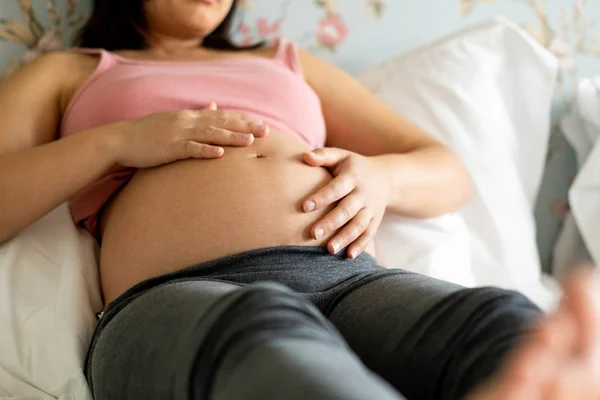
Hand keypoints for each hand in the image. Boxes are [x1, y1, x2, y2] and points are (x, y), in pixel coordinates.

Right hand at [107, 103, 268, 167]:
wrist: (120, 140)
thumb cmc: (147, 133)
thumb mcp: (173, 120)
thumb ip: (196, 115)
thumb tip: (214, 106)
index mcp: (189, 116)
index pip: (222, 116)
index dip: (242, 119)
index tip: (261, 123)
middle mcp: (187, 121)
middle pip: (222, 123)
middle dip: (245, 126)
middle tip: (266, 131)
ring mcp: (178, 134)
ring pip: (210, 134)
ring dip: (232, 137)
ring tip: (251, 141)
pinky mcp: (169, 148)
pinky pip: (191, 149)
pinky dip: (206, 151)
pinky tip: (221, 154)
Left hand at [302, 148, 388, 258]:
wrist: (386, 177)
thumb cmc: (353, 166)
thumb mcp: (341, 155)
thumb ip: (323, 155)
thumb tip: (305, 156)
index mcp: (352, 177)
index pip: (336, 188)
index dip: (321, 197)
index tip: (304, 207)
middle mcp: (363, 194)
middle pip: (347, 210)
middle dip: (331, 223)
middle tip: (313, 234)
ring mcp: (371, 209)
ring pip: (359, 225)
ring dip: (345, 238)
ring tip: (329, 250)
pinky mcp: (375, 221)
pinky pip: (369, 235)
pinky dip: (361, 246)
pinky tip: (348, 256)